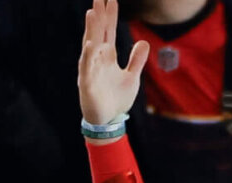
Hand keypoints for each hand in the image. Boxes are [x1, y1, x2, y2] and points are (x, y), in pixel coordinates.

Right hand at [78, 0, 148, 126]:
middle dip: (98, 15)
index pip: (108, 31)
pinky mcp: (88, 83)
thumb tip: (144, 41)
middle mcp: (97, 59)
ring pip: (90, 46)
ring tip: (92, 13)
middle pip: (98, 33)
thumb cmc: (116, 98)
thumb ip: (137, 60)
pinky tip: (91, 44)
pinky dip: (89, 56)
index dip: (109, 15)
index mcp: (107, 56)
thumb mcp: (131, 77)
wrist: (108, 121)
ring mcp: (91, 70)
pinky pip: (88, 68)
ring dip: (91, 30)